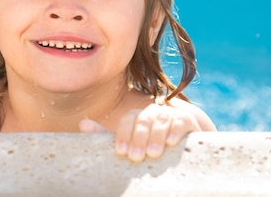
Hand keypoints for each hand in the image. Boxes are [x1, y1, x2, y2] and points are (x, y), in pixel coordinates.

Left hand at [79, 101, 201, 162]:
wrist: (182, 145)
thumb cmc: (149, 147)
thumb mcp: (129, 143)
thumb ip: (107, 135)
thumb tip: (83, 124)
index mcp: (137, 117)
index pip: (128, 119)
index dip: (123, 134)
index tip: (121, 152)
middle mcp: (152, 113)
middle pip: (143, 119)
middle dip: (138, 138)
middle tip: (136, 157)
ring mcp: (170, 115)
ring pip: (160, 119)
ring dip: (156, 136)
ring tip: (153, 154)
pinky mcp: (186, 121)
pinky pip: (180, 121)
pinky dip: (175, 130)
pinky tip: (170, 142)